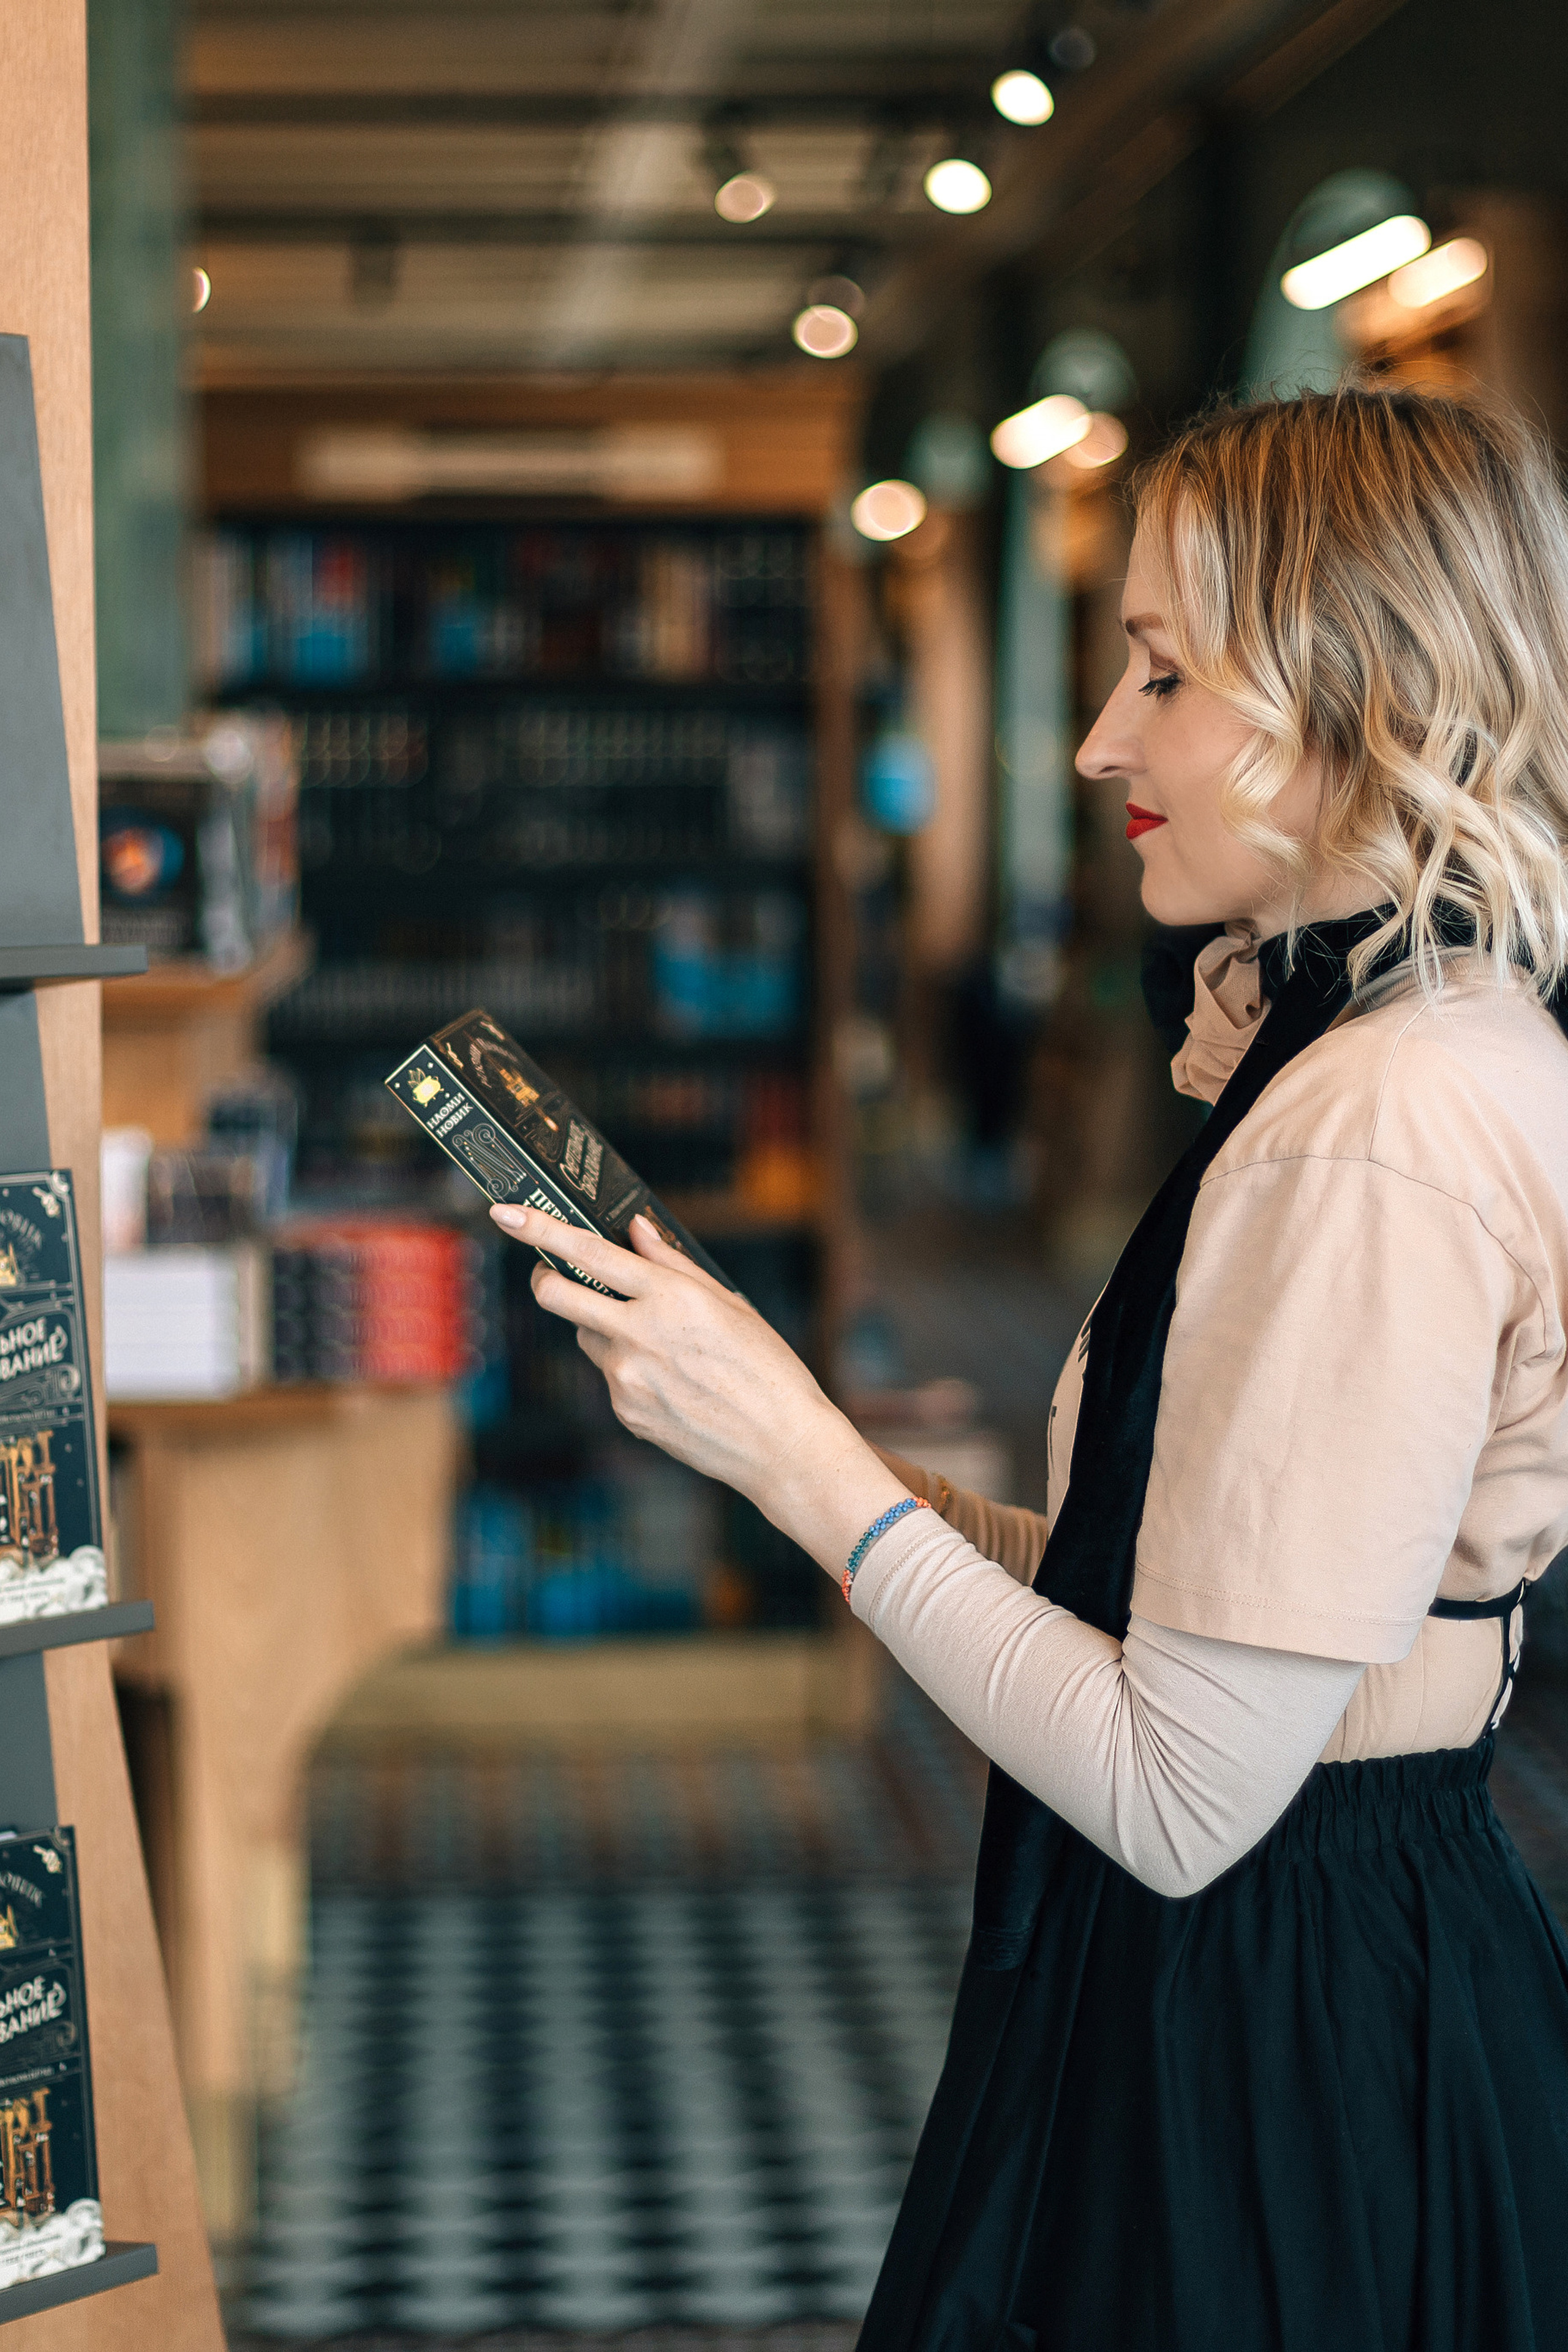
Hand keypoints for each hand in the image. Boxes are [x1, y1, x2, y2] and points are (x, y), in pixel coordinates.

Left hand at [488, 1205, 909, 1575]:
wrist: (780, 1446)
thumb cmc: (767, 1368)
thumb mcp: (730, 1304)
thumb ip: (673, 1265)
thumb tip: (635, 1231)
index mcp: (669, 1297)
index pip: (587, 1252)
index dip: (540, 1229)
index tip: (505, 1212)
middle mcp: (638, 1334)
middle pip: (556, 1296)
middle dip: (546, 1278)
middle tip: (554, 1274)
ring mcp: (626, 1377)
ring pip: (586, 1337)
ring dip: (604, 1329)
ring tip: (663, 1348)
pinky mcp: (625, 1411)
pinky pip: (610, 1375)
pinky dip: (629, 1369)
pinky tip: (674, 1384)